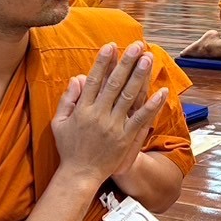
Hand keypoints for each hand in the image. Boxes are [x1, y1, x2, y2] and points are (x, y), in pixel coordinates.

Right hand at [51, 42, 168, 187]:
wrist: (80, 174)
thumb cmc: (69, 148)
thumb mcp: (59, 123)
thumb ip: (68, 99)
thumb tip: (78, 77)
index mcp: (82, 109)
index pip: (94, 80)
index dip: (103, 62)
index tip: (111, 46)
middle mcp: (98, 115)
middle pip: (114, 83)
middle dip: (125, 62)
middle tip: (136, 45)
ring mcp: (113, 126)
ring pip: (128, 96)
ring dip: (139, 76)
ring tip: (148, 58)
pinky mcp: (125, 138)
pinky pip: (140, 118)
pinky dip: (151, 105)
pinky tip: (161, 92)